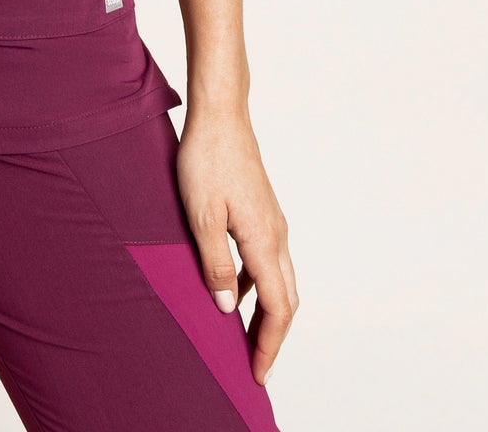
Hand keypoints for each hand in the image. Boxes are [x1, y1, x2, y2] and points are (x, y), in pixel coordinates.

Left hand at [175, 106, 297, 386]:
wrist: (220, 114)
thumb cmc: (206, 159)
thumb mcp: (200, 217)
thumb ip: (215, 264)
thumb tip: (227, 308)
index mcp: (263, 240)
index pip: (278, 308)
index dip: (269, 344)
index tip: (257, 372)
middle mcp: (276, 234)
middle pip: (287, 299)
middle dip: (273, 335)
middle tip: (254, 363)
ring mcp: (272, 221)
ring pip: (280, 279)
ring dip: (268, 310)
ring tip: (245, 334)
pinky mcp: (263, 210)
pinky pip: (269, 259)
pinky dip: (261, 284)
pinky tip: (237, 286)